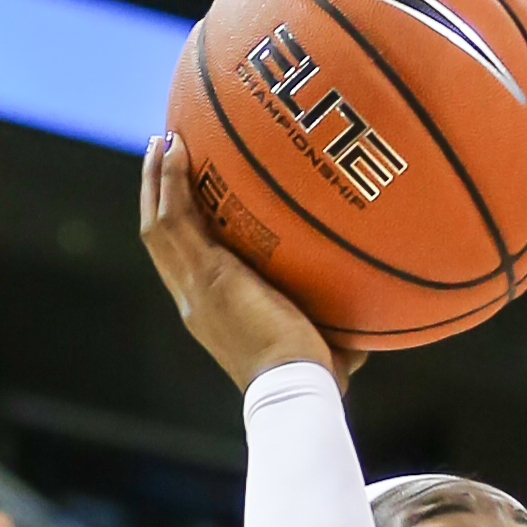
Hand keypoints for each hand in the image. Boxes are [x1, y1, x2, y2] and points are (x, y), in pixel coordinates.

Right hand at [138, 134, 362, 394]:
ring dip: (157, 179)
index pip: (183, 265)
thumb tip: (370, 330)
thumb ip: (338, 334)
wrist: (294, 387)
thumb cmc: (312, 380)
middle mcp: (192, 298)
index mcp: (210, 313)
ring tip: (163, 140)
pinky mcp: (205, 273)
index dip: (179, 231)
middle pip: (160, 238)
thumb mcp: (322, 348)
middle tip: (164, 153)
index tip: (184, 199)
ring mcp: (193, 286)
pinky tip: (179, 149)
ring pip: (157, 223)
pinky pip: (175, 218)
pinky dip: (171, 182)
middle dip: (157, 193)